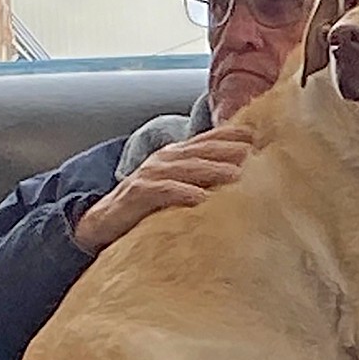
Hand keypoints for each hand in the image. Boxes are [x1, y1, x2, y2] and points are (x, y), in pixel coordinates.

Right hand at [73, 122, 253, 254]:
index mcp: (175, 156)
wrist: (101, 223)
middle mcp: (164, 160)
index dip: (230, 136)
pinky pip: (164, 192)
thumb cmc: (144, 208)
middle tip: (255, 154)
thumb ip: (199, 182)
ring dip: (212, 171)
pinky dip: (183, 193)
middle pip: (201, 151)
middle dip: (228, 150)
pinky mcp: (137, 195)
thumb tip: (237, 182)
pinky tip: (201, 199)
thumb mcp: (175, 189)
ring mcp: (149, 175)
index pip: (207, 141)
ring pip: (186, 169)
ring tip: (237, 177)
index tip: (257, 137)